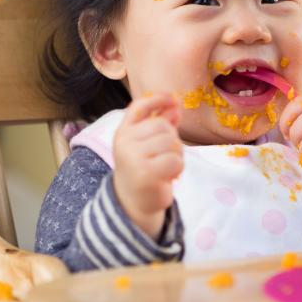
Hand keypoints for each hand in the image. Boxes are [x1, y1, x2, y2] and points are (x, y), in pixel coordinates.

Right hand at [112, 93, 182, 238]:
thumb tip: (175, 105)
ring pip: (172, 143)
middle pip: (162, 126)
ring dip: (177, 156)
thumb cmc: (144, 169)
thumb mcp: (149, 144)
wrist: (134, 202)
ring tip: (166, 167)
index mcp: (123, 132)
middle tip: (167, 156)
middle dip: (173, 140)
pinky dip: (178, 169)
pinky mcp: (146, 173)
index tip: (173, 99)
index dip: (158, 99)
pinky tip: (168, 176)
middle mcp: (124, 142)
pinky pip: (175, 160)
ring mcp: (133, 157)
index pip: (139, 107)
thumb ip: (160, 124)